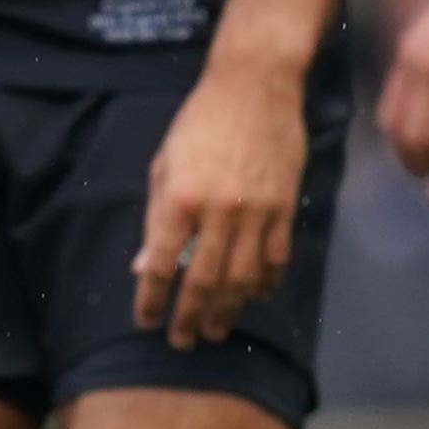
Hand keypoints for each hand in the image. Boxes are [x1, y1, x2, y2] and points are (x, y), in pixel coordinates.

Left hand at [133, 58, 307, 346]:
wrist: (253, 87)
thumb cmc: (198, 123)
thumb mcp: (163, 166)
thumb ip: (156, 219)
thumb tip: (144, 265)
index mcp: (180, 199)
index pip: (162, 264)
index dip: (152, 299)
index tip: (145, 322)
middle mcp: (218, 211)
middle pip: (203, 281)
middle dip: (190, 317)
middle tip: (182, 341)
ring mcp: (256, 211)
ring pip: (242, 277)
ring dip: (227, 310)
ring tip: (216, 330)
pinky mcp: (284, 207)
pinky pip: (276, 258)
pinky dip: (265, 284)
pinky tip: (255, 298)